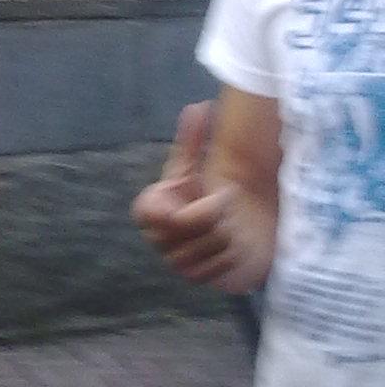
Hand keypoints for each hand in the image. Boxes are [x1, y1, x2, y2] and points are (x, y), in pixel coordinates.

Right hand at [133, 102, 265, 291]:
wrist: (227, 225)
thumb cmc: (207, 191)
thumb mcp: (196, 165)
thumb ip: (193, 138)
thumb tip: (199, 106)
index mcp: (150, 209)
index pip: (158, 215)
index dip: (196, 209)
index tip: (221, 195)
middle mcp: (158, 239)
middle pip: (195, 227)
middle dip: (221, 213)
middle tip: (230, 206)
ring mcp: (177, 263)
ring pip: (212, 247)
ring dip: (232, 233)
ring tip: (232, 225)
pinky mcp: (198, 280)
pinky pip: (220, 269)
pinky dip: (235, 256)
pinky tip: (235, 246)